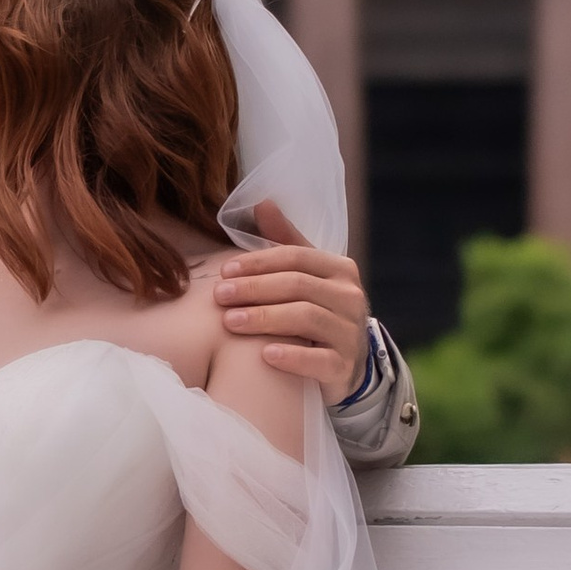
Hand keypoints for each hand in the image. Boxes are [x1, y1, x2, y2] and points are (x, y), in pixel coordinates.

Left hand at [212, 199, 374, 402]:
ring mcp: (350, 333)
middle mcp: (351, 297)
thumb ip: (285, 242)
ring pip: (306, 319)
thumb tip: (262, 203)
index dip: (258, 262)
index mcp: (340, 269)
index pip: (295, 257)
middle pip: (297, 285)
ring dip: (264, 319)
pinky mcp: (344, 366)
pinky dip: (292, 357)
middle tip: (219, 296)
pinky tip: (264, 355)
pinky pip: (319, 360)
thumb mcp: (306, 276)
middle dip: (254, 288)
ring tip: (230, 322)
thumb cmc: (317, 311)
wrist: (345, 363)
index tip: (224, 271)